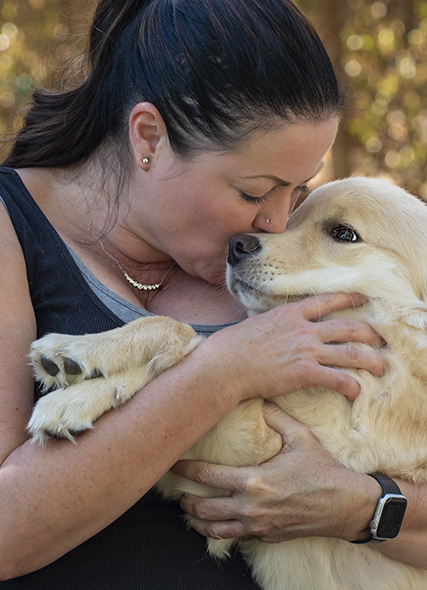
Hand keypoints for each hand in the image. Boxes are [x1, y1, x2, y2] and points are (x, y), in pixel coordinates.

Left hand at [171, 403, 377, 542]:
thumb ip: (276, 417)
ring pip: (214, 530)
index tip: (173, 463)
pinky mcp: (267, 537)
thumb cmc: (323, 470)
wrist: (346, 506)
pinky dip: (219, 531)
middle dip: (185, 500)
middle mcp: (251, 507)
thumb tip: (261, 398)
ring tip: (189, 510)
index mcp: (254, 481)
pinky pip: (235, 537)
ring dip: (197, 520)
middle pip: (203, 508)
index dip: (185, 471)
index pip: (207, 476)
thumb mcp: (300, 437)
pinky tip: (215, 522)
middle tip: (177, 491)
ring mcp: (258, 526)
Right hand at [202, 292, 383, 401]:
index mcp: (291, 313)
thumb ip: (274, 323)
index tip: (362, 299)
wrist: (224, 364)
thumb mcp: (256, 323)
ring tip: (380, 366)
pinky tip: (356, 392)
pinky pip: (338, 378)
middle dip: (369, 333)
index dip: (348, 299)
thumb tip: (275, 326)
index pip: (327, 300)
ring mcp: (306, 350)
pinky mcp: (305, 372)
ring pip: (351, 352)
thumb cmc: (232, 345)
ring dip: (370, 360)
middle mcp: (304, 329)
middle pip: (348, 326)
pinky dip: (352, 386)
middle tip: (380, 339)